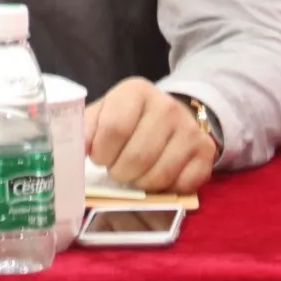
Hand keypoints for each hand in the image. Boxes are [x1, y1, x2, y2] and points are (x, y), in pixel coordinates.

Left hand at [83, 78, 215, 193]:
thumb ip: (86, 127)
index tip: (98, 156)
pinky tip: (156, 177)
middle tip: (116, 169)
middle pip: (136, 156)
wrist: (170, 115)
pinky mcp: (206, 153)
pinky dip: (164, 190)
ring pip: (158, 175)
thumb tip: (74, 151)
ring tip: (133, 173)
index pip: (114, 128)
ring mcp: (190, 129)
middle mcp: (167, 106)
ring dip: (139, 183)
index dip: (101, 152)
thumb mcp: (104, 112)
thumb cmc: (128, 117)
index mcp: (136, 90)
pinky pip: (181, 186)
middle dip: (119, 171)